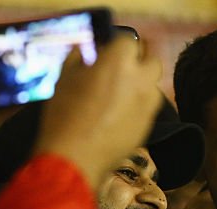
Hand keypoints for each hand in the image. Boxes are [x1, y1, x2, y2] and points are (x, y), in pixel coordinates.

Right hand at [34, 37, 162, 188]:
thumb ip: (77, 60)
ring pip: (152, 87)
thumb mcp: (64, 79)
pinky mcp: (147, 127)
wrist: (74, 158)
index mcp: (119, 60)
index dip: (114, 48)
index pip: (127, 42)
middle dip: (137, 65)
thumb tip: (82, 53)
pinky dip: (137, 109)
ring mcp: (147, 105)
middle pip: (150, 61)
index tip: (103, 56)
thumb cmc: (64, 115)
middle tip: (117, 74)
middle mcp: (140, 79)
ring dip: (140, 88)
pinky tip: (118, 118)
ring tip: (118, 98)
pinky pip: (147, 111)